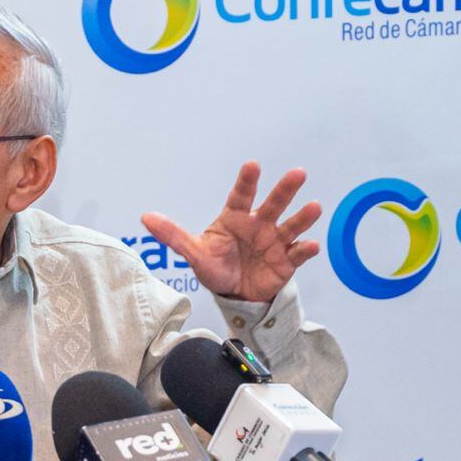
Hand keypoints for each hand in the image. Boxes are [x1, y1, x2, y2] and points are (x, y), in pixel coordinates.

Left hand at [141, 161, 321, 303]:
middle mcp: (259, 225)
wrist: (235, 294)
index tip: (252, 166)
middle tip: (298, 173)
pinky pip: (298, 253)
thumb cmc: (215, 267)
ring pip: (291, 226)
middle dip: (285, 190)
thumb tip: (146, 217)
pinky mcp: (286, 261)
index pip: (241, 196)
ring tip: (314, 207)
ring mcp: (275, 241)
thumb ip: (172, 235)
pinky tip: (311, 245)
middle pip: (273, 204)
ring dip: (303, 217)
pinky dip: (305, 249)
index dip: (247, 182)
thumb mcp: (194, 252)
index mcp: (235, 218)